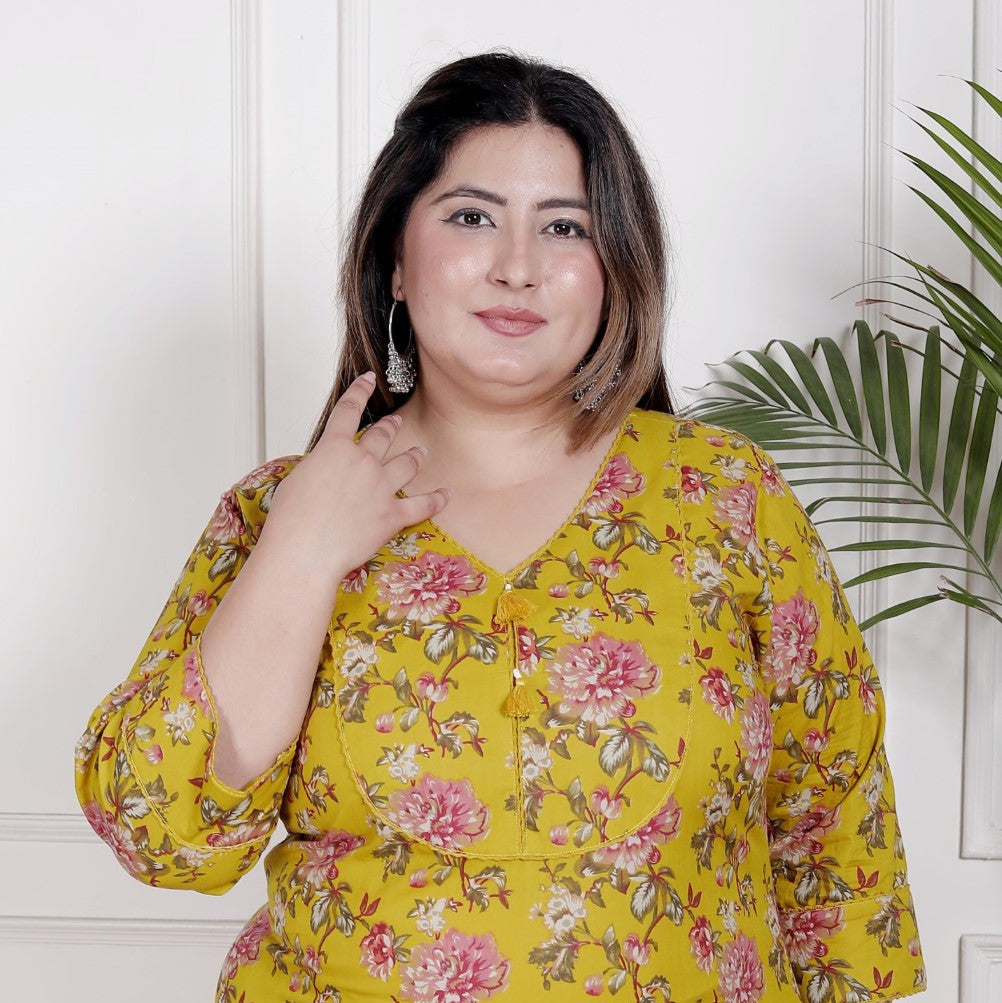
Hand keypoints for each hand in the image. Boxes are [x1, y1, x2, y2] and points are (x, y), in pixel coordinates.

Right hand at [258, 372, 448, 582]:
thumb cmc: (291, 521)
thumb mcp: (295, 481)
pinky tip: (446, 495)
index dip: (360, 391)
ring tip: (421, 451)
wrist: (305, 550)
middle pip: (383, 435)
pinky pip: (423, 504)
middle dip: (390, 426)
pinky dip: (437, 499)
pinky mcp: (392, 514)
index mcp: (333, 449)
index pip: (348, 410)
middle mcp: (362, 461)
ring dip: (415, 455)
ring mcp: (381, 487)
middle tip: (396, 422)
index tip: (369, 379)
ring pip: (406, 463)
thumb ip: (317, 468)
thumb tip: (324, 472)